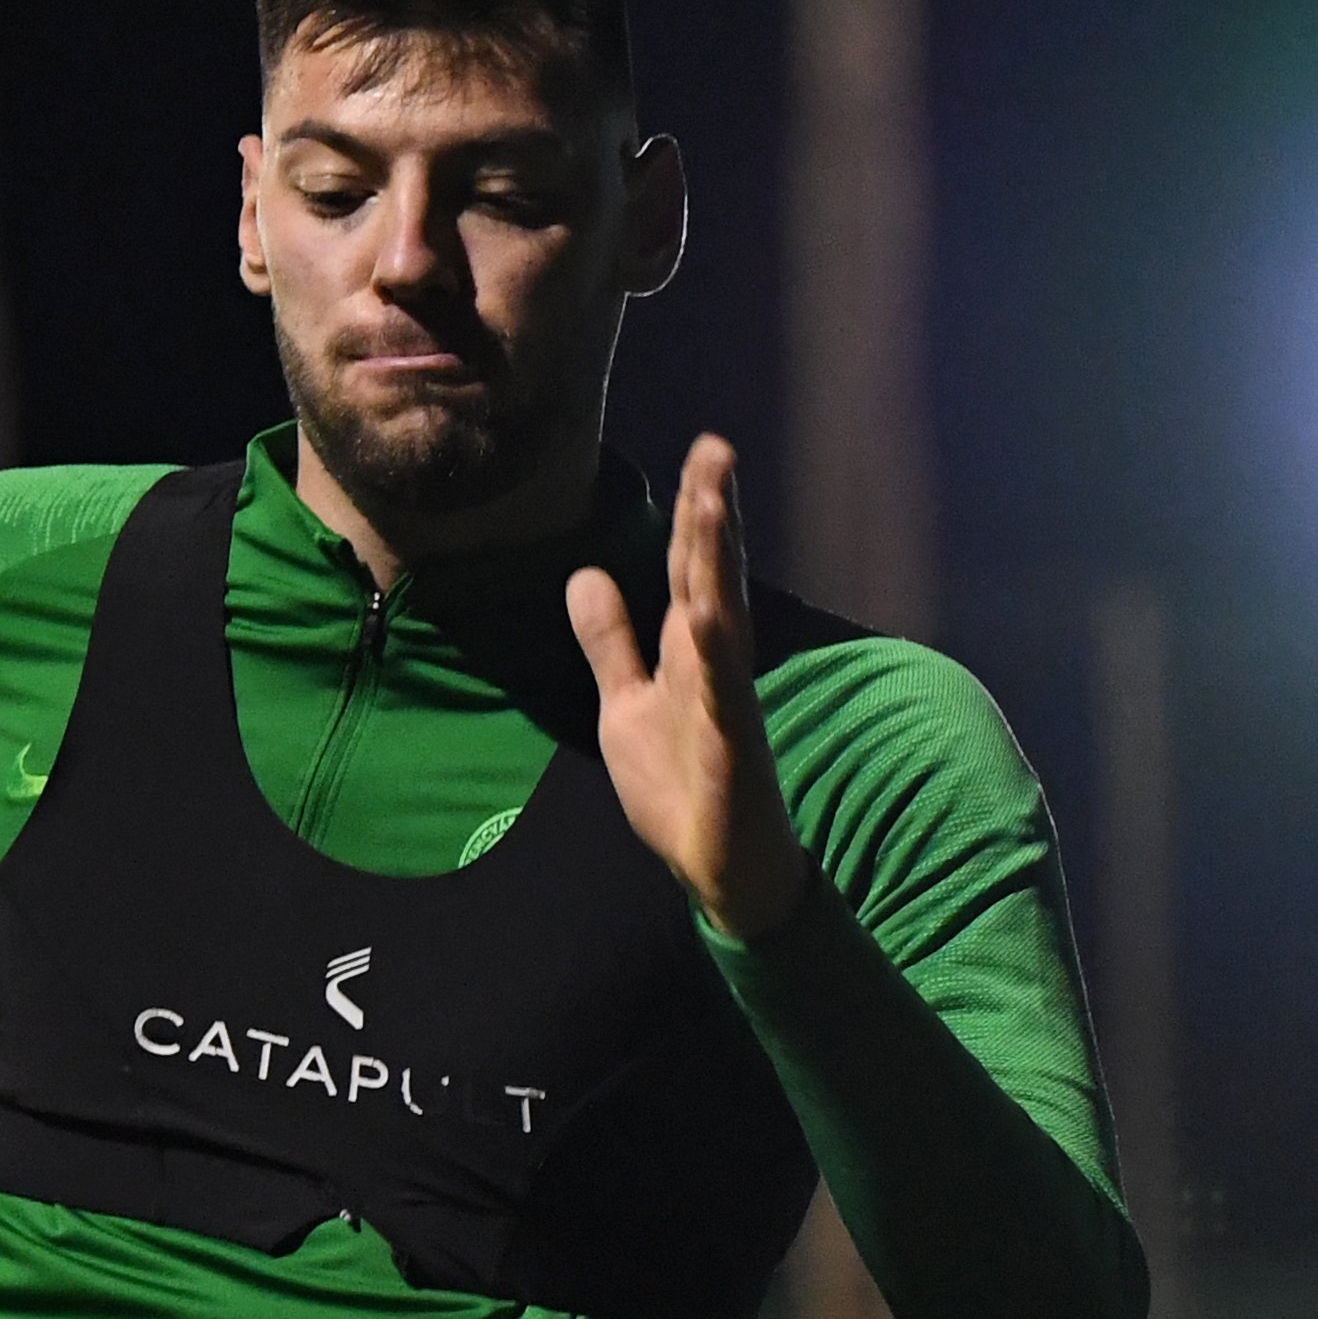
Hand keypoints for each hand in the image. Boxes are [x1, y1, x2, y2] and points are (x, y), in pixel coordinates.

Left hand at [568, 435, 807, 943]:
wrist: (722, 870)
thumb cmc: (684, 789)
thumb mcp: (626, 705)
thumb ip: (611, 642)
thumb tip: (585, 574)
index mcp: (693, 651)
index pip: (694, 568)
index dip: (695, 511)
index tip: (703, 452)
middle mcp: (717, 666)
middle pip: (714, 576)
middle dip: (715, 513)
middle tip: (716, 449)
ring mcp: (728, 703)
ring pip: (724, 617)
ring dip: (721, 561)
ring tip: (716, 504)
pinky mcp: (732, 748)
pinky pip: (723, 693)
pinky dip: (717, 652)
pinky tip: (711, 612)